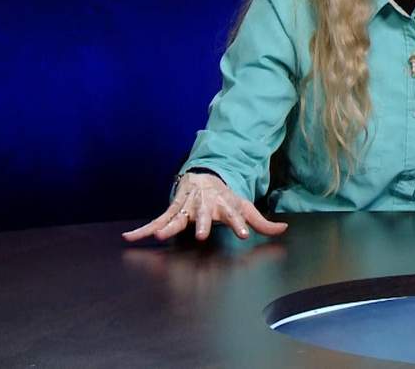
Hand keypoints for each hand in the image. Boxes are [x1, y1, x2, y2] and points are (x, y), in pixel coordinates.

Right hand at [121, 172, 287, 241]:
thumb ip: (262, 222)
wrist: (204, 176)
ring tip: (160, 236)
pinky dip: (143, 229)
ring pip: (178, 217)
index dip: (239, 223)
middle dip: (202, 224)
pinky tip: (130, 237)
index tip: (243, 234)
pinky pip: (157, 220)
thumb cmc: (225, 198)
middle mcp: (205, 206)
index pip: (235, 215)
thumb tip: (284, 229)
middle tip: (201, 236)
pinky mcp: (173, 208)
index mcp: (225, 205)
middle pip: (204, 216)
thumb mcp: (245, 207)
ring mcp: (188, 206)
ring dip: (169, 226)